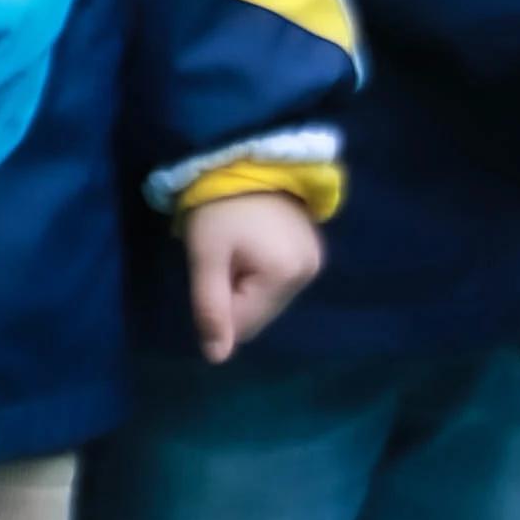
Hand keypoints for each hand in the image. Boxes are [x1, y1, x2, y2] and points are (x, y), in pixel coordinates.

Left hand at [179, 187, 321, 365]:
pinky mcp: (311, 252)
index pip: (245, 323)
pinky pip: (279, 282)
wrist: (242, 161)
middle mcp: (308, 273)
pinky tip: (250, 247)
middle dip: (234, 296)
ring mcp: (314, 262)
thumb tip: (217, 358)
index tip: (211, 269)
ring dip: (246, 286)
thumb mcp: (206, 257)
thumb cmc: (219, 208)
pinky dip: (259, 275)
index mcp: (286, 275)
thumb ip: (211, 308)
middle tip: (222, 257)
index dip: (218, 305)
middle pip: (260, 314)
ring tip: (236, 248)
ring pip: (269, 300)